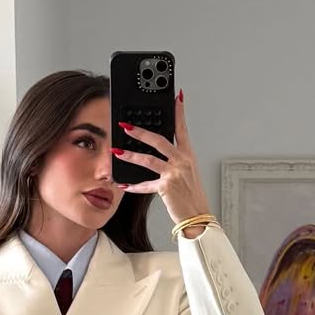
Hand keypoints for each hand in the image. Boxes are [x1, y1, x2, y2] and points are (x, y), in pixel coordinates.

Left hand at [111, 91, 210, 229]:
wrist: (197, 217)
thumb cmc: (191, 197)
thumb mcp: (187, 174)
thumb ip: (174, 162)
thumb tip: (158, 153)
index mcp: (188, 156)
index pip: (182, 129)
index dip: (179, 112)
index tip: (177, 97)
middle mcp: (182, 162)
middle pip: (160, 140)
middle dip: (141, 132)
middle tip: (126, 125)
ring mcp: (175, 174)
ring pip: (149, 159)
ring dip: (131, 155)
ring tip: (117, 151)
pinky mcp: (167, 187)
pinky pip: (146, 185)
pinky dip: (134, 186)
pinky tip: (123, 184)